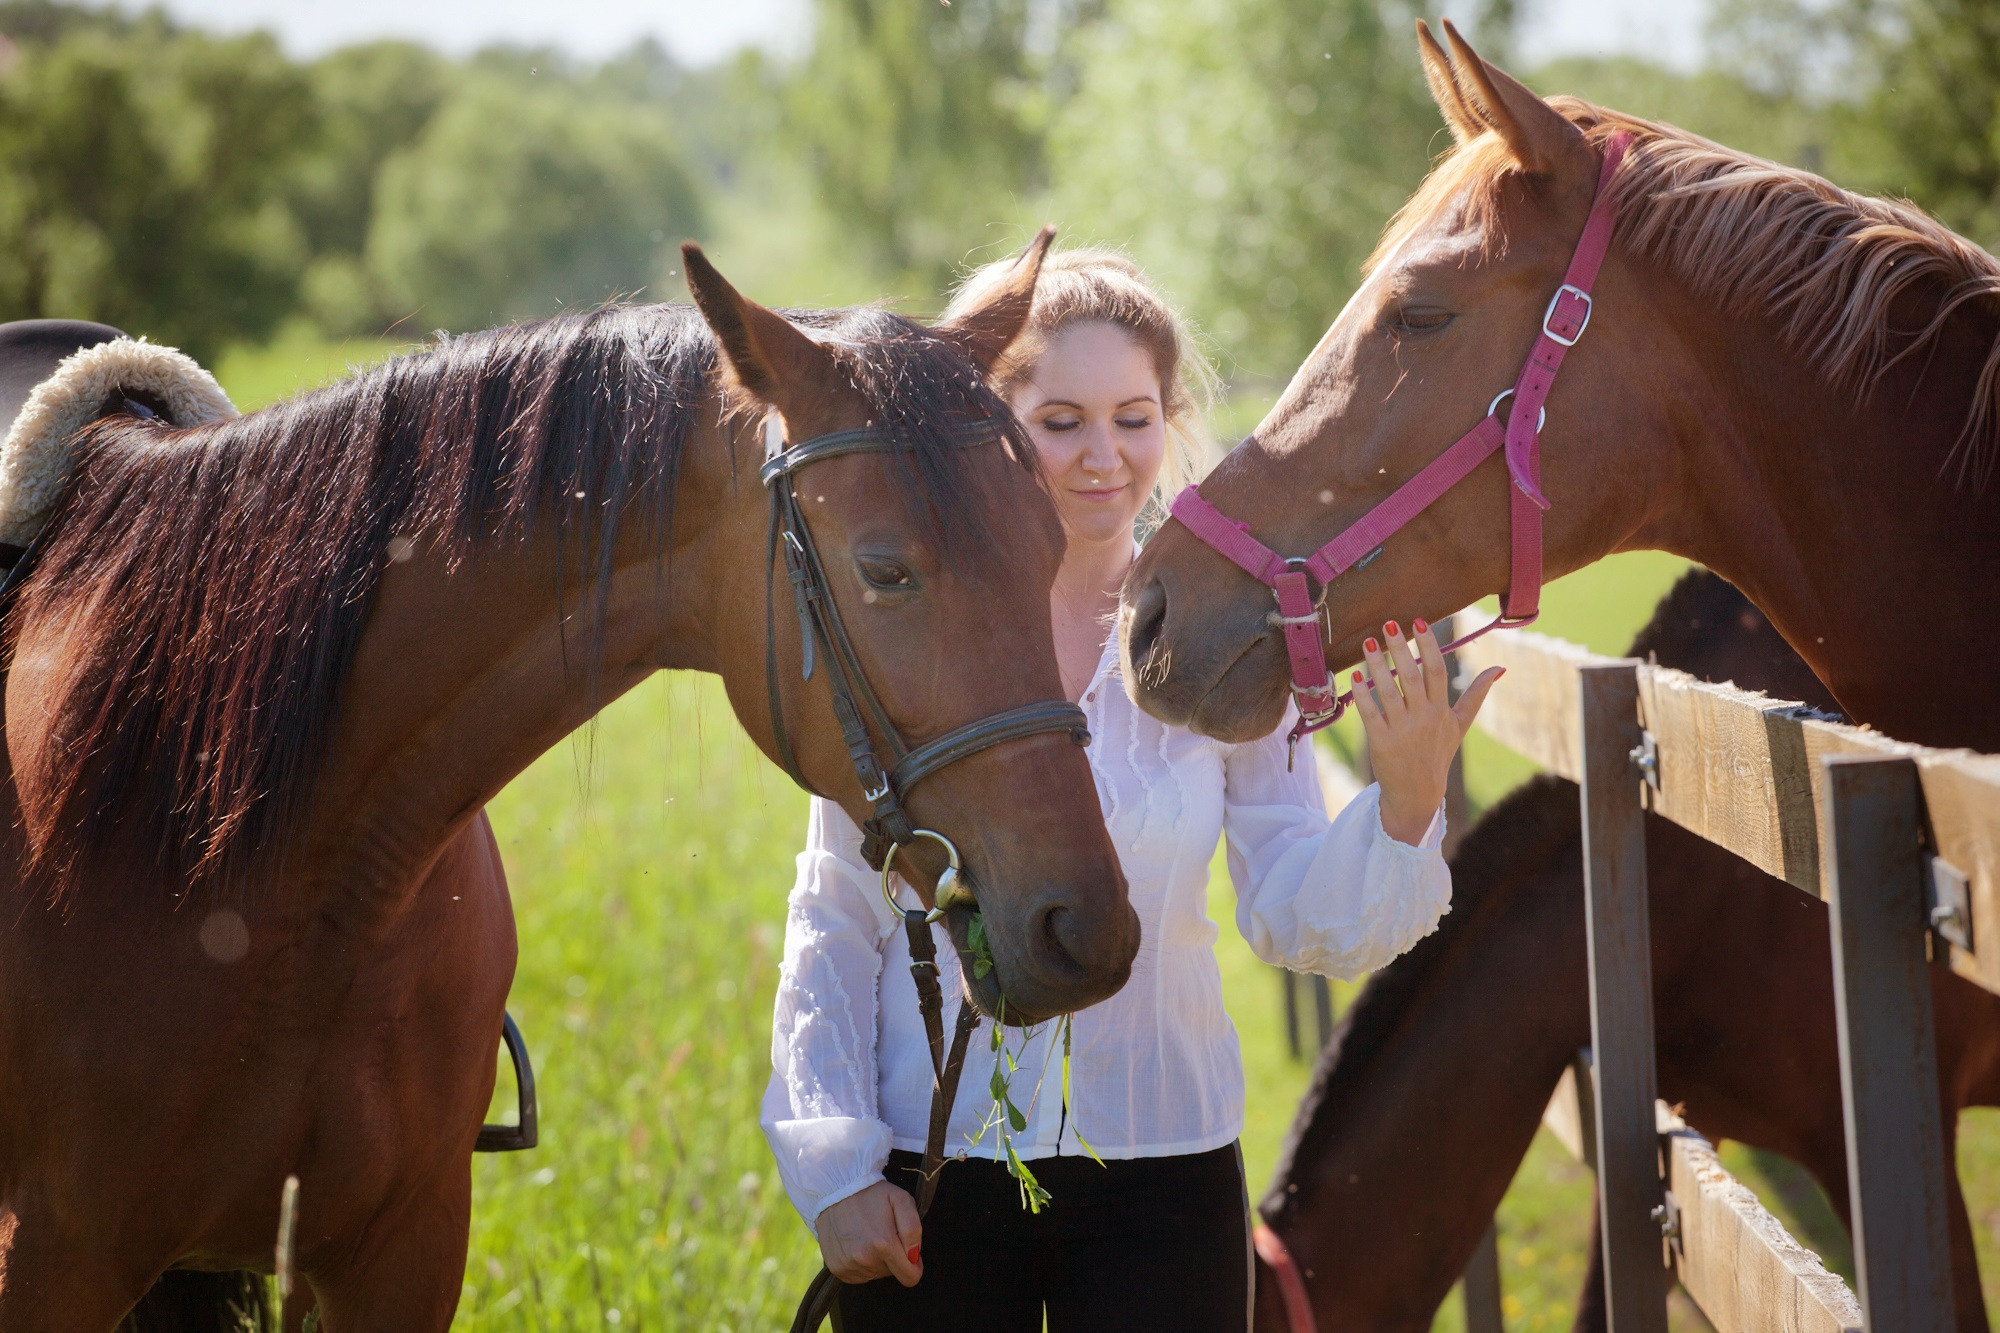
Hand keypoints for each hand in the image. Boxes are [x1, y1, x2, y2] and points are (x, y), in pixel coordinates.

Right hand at [816, 1179, 924, 1286]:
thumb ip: (913, 1228)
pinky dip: (861, 1263)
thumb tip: (914, 1256)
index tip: (909, 1251)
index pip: (910, 1277)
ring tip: (868, 1235)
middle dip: (894, 1258)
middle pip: (893, 1274)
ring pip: (875, 1274)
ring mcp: (849, 1266)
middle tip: (884, 1233)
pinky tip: (856, 1243)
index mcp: (883, 1244)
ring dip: (876, 1260)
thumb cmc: (871, 1194)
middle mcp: (864, 1259)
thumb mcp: (900, 1199)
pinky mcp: (837, 1269)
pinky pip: (859, 1275)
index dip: (914, 1265)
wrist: (834, 1189)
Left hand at [1352, 617, 1502, 845]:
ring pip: (1389, 692)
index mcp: (1441, 710)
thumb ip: (1477, 695)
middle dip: (1401, 649)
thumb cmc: (1438, 754)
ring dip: (1377, 666)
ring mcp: (1402, 731)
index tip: (1418, 622)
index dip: (1428, 646)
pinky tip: (1354, 676)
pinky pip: (1371, 714)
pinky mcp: (1382, 743)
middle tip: (1388, 625)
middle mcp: (1424, 718)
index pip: (1436, 671)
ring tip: (1367, 643)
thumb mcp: (1460, 725)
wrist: (1417, 794)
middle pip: (1412, 677)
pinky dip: (1363, 696)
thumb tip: (1500, 669)